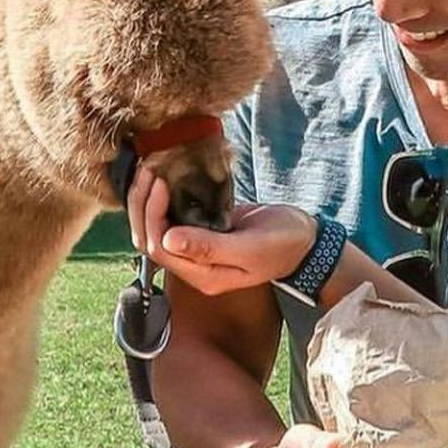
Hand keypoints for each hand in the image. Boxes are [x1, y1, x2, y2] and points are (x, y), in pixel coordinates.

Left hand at [126, 165, 317, 295]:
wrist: (304, 239)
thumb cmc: (284, 244)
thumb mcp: (251, 247)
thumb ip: (210, 247)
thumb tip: (170, 240)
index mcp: (204, 276)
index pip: (161, 249)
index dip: (153, 216)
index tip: (161, 184)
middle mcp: (195, 267)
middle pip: (151, 240)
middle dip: (143, 206)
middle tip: (149, 171)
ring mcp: (197, 250)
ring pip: (157, 229)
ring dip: (148, 202)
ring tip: (152, 171)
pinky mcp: (202, 233)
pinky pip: (171, 219)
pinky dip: (162, 200)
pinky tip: (163, 178)